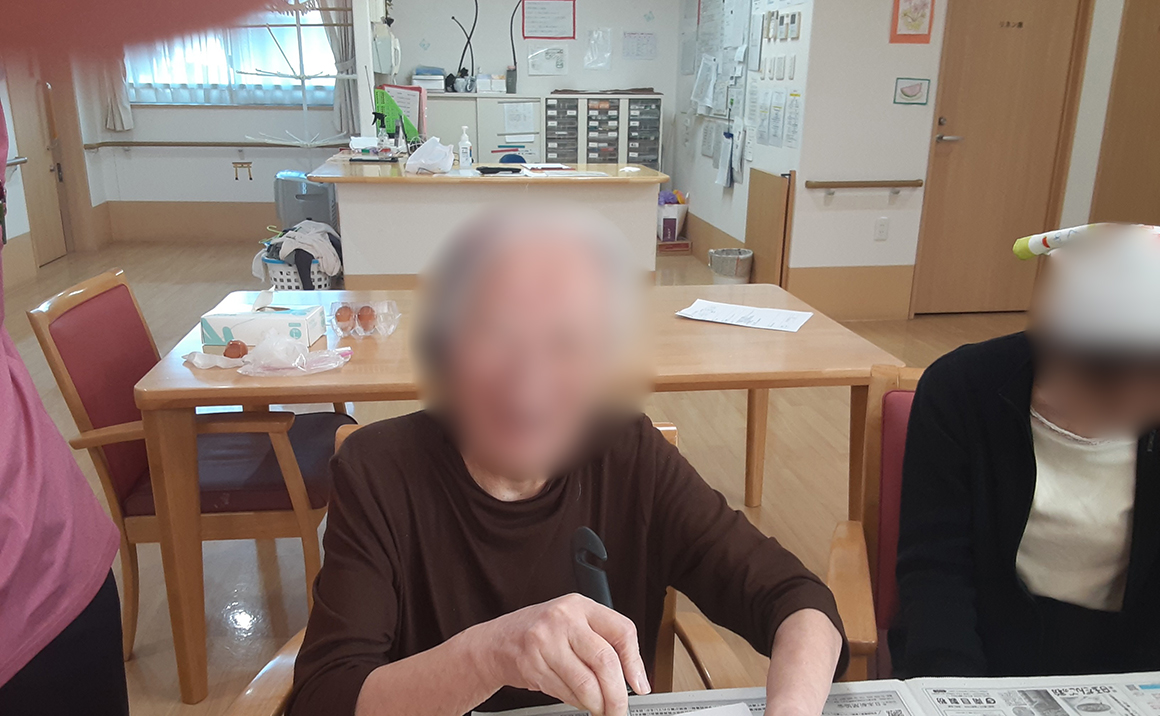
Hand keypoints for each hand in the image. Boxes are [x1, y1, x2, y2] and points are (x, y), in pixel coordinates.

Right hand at [465, 593, 650, 715]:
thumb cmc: (541, 632)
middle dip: (617, 695)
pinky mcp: (532, 664)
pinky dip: (578, 703)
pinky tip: (578, 700)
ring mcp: (545, 641)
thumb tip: (634, 676)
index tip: (640, 685)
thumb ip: (602, 641)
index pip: (621, 631)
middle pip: (605, 661)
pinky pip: (566, 693)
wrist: (497, 642)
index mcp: (580, 606)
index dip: (635, 662)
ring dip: (598, 705)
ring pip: (585, 683)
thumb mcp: (573, 623)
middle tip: (621, 710)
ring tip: (601, 709)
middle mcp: (563, 619)